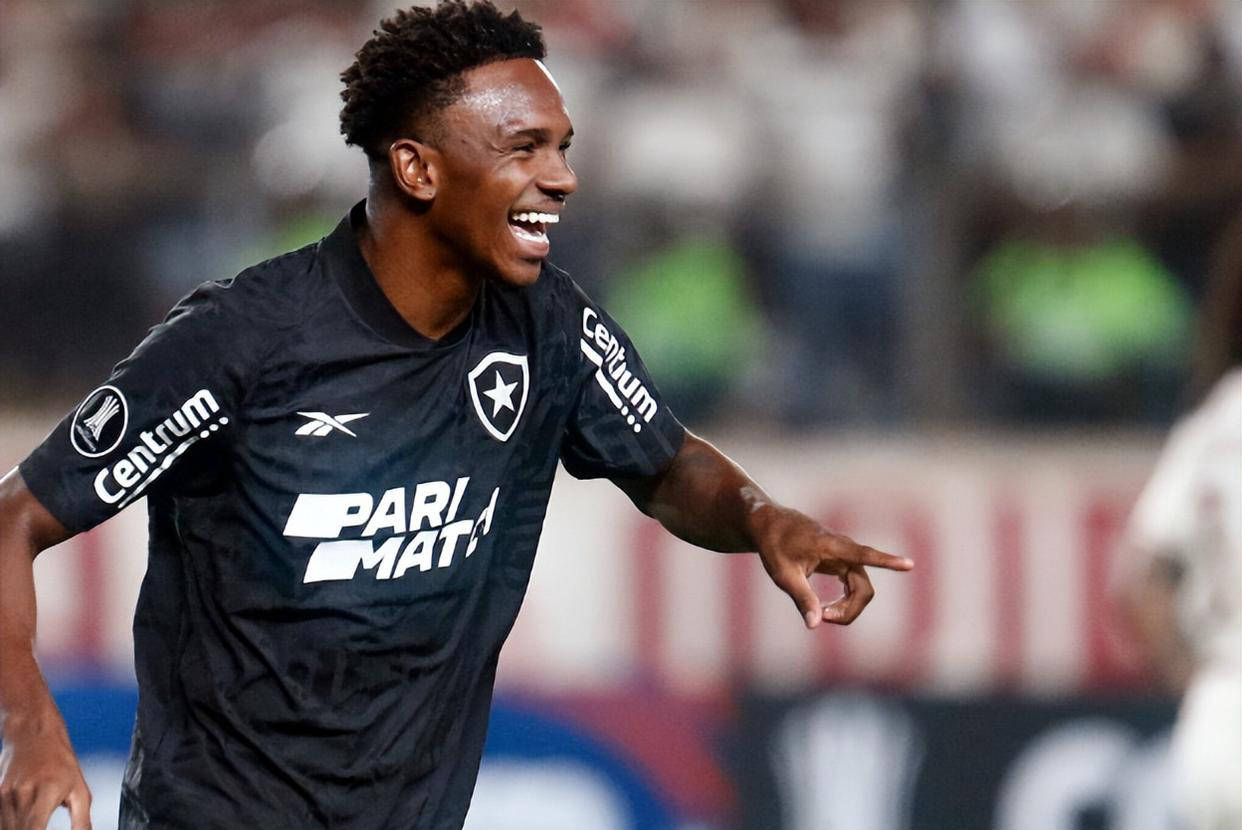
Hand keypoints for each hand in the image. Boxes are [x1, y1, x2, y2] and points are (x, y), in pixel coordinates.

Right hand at [0, 704, 91, 829]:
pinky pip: (1, 821)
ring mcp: (4, 796)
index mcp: (46, 794)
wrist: (33, 734)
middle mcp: (21, 795)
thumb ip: (81, 821)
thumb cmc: (61, 762)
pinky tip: (22, 823)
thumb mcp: (79, 790)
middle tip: (41, 829)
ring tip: (36, 825)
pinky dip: (10, 826)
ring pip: (6, 828)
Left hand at [753, 505, 913, 628]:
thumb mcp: (783, 574)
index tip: (909, 564)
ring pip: (860, 589)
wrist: (770, 525)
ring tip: (822, 614)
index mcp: (831, 546)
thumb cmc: (774, 546)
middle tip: (823, 618)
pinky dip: (844, 600)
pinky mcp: (841, 562)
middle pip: (863, 588)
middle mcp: (844, 549)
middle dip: (850, 610)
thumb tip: (815, 624)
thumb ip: (802, 598)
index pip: (865, 554)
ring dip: (847, 607)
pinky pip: (853, 585)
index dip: (887, 561)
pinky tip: (826, 608)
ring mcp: (844, 555)